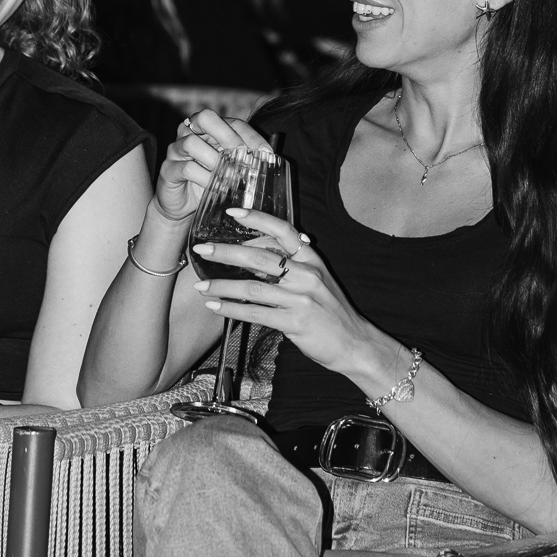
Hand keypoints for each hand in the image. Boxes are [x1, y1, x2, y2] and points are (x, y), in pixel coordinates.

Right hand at [153, 107, 268, 225]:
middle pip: (205, 118)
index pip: (232, 122)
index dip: (251, 136)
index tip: (266, 153)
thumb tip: (269, 159)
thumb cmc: (209, 182)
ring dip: (216, 160)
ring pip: (193, 143)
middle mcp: (188, 132)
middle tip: (244, 157)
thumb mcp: (229, 168)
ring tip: (232, 176)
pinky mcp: (168, 170)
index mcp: (208, 128)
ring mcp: (175, 150)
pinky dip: (205, 178)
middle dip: (228, 136)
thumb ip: (244, 159)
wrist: (183, 206)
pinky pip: (186, 168)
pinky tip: (217, 188)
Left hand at [192, 208, 388, 382]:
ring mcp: (302, 299)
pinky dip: (232, 309)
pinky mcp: (295, 322)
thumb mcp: (317, 281)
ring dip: (223, 285)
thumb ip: (292, 267)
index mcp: (313, 260)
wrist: (355, 344)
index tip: (233, 213)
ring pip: (253, 287)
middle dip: (227, 252)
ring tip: (200, 285)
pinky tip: (215, 305)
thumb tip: (255, 255)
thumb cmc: (331, 312)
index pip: (284, 231)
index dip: (258, 219)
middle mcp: (308, 275)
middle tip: (202, 249)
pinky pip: (256, 313)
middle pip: (261, 257)